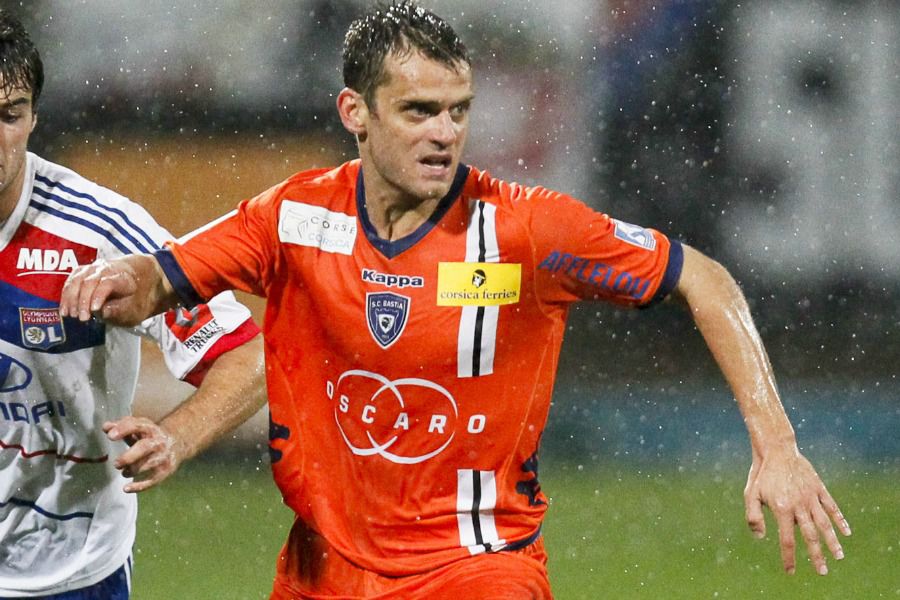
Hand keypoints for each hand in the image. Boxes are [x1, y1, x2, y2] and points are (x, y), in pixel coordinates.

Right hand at [60, 256, 159, 325]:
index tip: (93, 310)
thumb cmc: (134, 300)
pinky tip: (65, 309)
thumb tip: (101, 311)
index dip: (98, 295)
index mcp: (124, 277)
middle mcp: (107, 269)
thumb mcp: (133, 310)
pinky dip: (66, 295)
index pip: (108, 283)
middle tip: (81, 318)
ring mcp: (94, 268)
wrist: (137, 282)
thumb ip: (118, 311)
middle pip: (90, 281)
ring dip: (71, 298)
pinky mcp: (83, 271)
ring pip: (77, 279)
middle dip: (83, 300)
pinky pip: (71, 280)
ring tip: (70, 315)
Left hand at [104, 417, 181, 492]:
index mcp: (149, 429)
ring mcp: (163, 456)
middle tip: (116, 464)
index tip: (110, 436)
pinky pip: (153, 480)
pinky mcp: (165, 470)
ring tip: (124, 472)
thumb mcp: (138, 428)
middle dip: (128, 457)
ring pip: (148, 465)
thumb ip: (122, 427)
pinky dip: (139, 486)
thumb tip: (106, 427)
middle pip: (144, 447)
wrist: (178, 443)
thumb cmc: (150, 436)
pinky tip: (127, 488)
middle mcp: (158, 441)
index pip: (136, 426)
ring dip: (133, 470)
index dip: (123, 430)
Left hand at [744, 449, 850, 574]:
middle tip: (822, 572)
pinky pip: (832, 507)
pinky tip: (846, 532)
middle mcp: (799, 505)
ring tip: (839, 556)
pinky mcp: (818, 488)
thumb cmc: (761, 474)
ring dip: (832, 541)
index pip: (787, 540)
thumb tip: (759, 537)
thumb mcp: (750, 494)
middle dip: (816, 556)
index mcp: (781, 509)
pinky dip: (840, 520)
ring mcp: (811, 497)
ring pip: (824, 523)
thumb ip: (753, 516)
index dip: (789, 558)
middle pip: (810, 536)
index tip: (790, 572)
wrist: (776, 449)